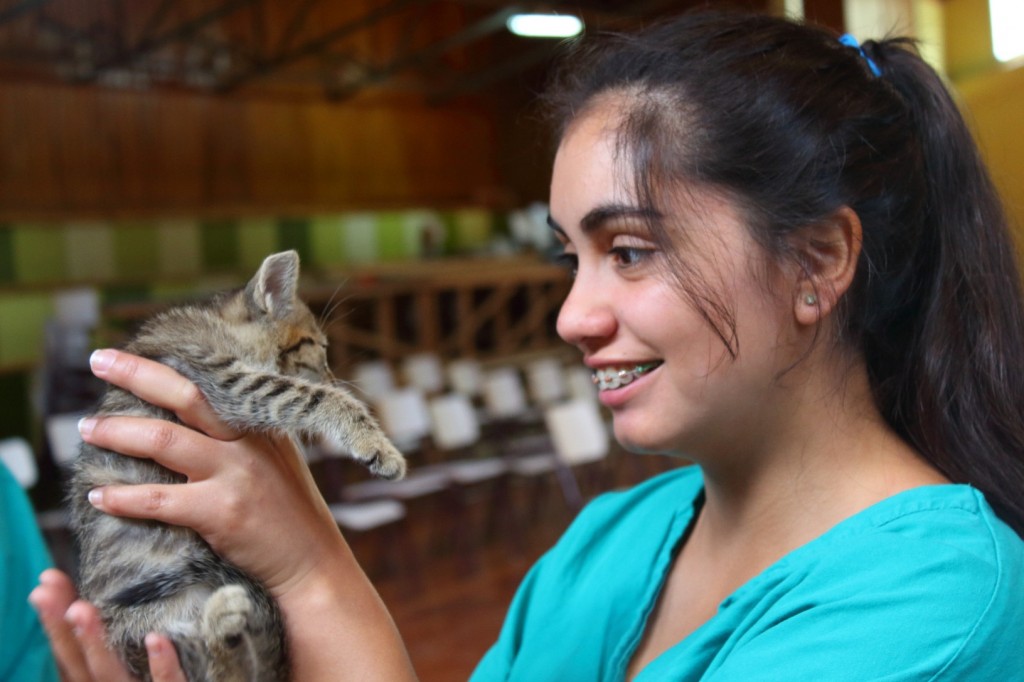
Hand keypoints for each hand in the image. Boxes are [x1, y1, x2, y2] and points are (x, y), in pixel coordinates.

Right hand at [29, 569, 185, 681]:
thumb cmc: (157, 676)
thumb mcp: (134, 664)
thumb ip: (119, 638)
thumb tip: (108, 590)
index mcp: (101, 681)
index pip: (70, 654)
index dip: (54, 622)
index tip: (45, 583)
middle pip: (79, 664)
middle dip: (61, 630)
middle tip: (46, 592)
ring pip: (111, 675)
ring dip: (94, 643)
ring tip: (81, 608)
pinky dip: (162, 665)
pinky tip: (156, 639)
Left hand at [78, 349, 348, 596]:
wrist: (311, 562)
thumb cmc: (290, 514)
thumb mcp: (277, 459)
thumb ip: (243, 438)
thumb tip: (195, 420)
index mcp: (259, 425)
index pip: (207, 383)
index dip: (163, 367)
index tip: (126, 355)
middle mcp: (247, 442)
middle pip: (185, 395)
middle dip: (136, 374)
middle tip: (98, 360)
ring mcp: (235, 475)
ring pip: (163, 440)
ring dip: (117, 432)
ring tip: (87, 429)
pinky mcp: (221, 512)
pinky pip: (157, 499)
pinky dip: (122, 497)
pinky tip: (98, 496)